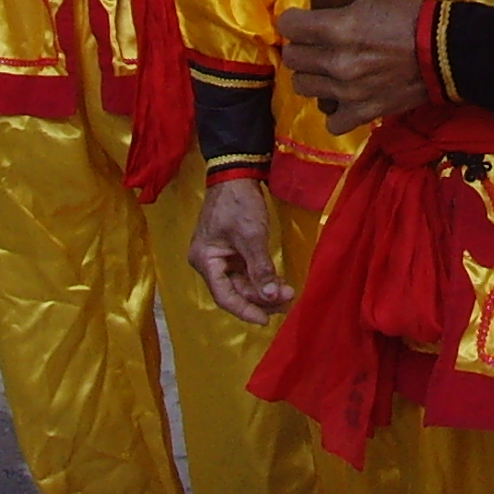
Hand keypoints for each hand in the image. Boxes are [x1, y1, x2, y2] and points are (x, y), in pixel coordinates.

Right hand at [188, 177, 294, 323]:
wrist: (237, 173)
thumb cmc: (239, 203)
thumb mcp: (252, 236)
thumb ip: (260, 269)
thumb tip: (271, 297)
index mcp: (205, 261)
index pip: (225, 296)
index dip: (246, 310)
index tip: (266, 320)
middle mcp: (209, 263)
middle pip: (235, 291)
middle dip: (261, 298)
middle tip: (287, 300)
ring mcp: (221, 257)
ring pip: (243, 282)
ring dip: (264, 289)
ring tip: (288, 293)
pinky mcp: (232, 250)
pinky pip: (247, 271)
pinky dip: (262, 277)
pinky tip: (279, 283)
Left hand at [277, 0, 427, 134]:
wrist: (443, 51)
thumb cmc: (409, 16)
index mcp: (337, 27)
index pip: (288, 26)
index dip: (293, 21)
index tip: (300, 21)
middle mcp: (336, 61)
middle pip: (292, 59)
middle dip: (300, 48)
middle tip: (315, 45)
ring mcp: (347, 91)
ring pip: (304, 87)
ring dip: (313, 76)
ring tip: (328, 71)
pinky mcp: (362, 112)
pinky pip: (331, 120)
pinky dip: (335, 110)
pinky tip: (344, 98)